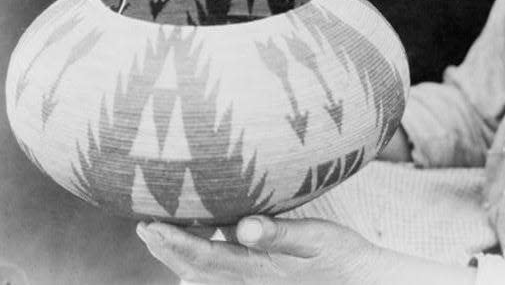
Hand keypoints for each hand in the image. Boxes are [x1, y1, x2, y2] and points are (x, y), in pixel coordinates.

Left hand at [136, 216, 390, 283]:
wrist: (361, 283)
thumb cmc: (342, 257)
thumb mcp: (316, 238)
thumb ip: (278, 233)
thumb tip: (242, 226)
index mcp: (256, 267)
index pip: (203, 254)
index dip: (173, 241)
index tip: (148, 224)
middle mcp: (249, 281)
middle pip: (197, 267)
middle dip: (168, 248)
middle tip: (143, 227)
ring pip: (205, 277)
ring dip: (179, 258)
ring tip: (158, 240)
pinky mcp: (264, 283)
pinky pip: (221, 281)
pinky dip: (201, 272)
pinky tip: (192, 270)